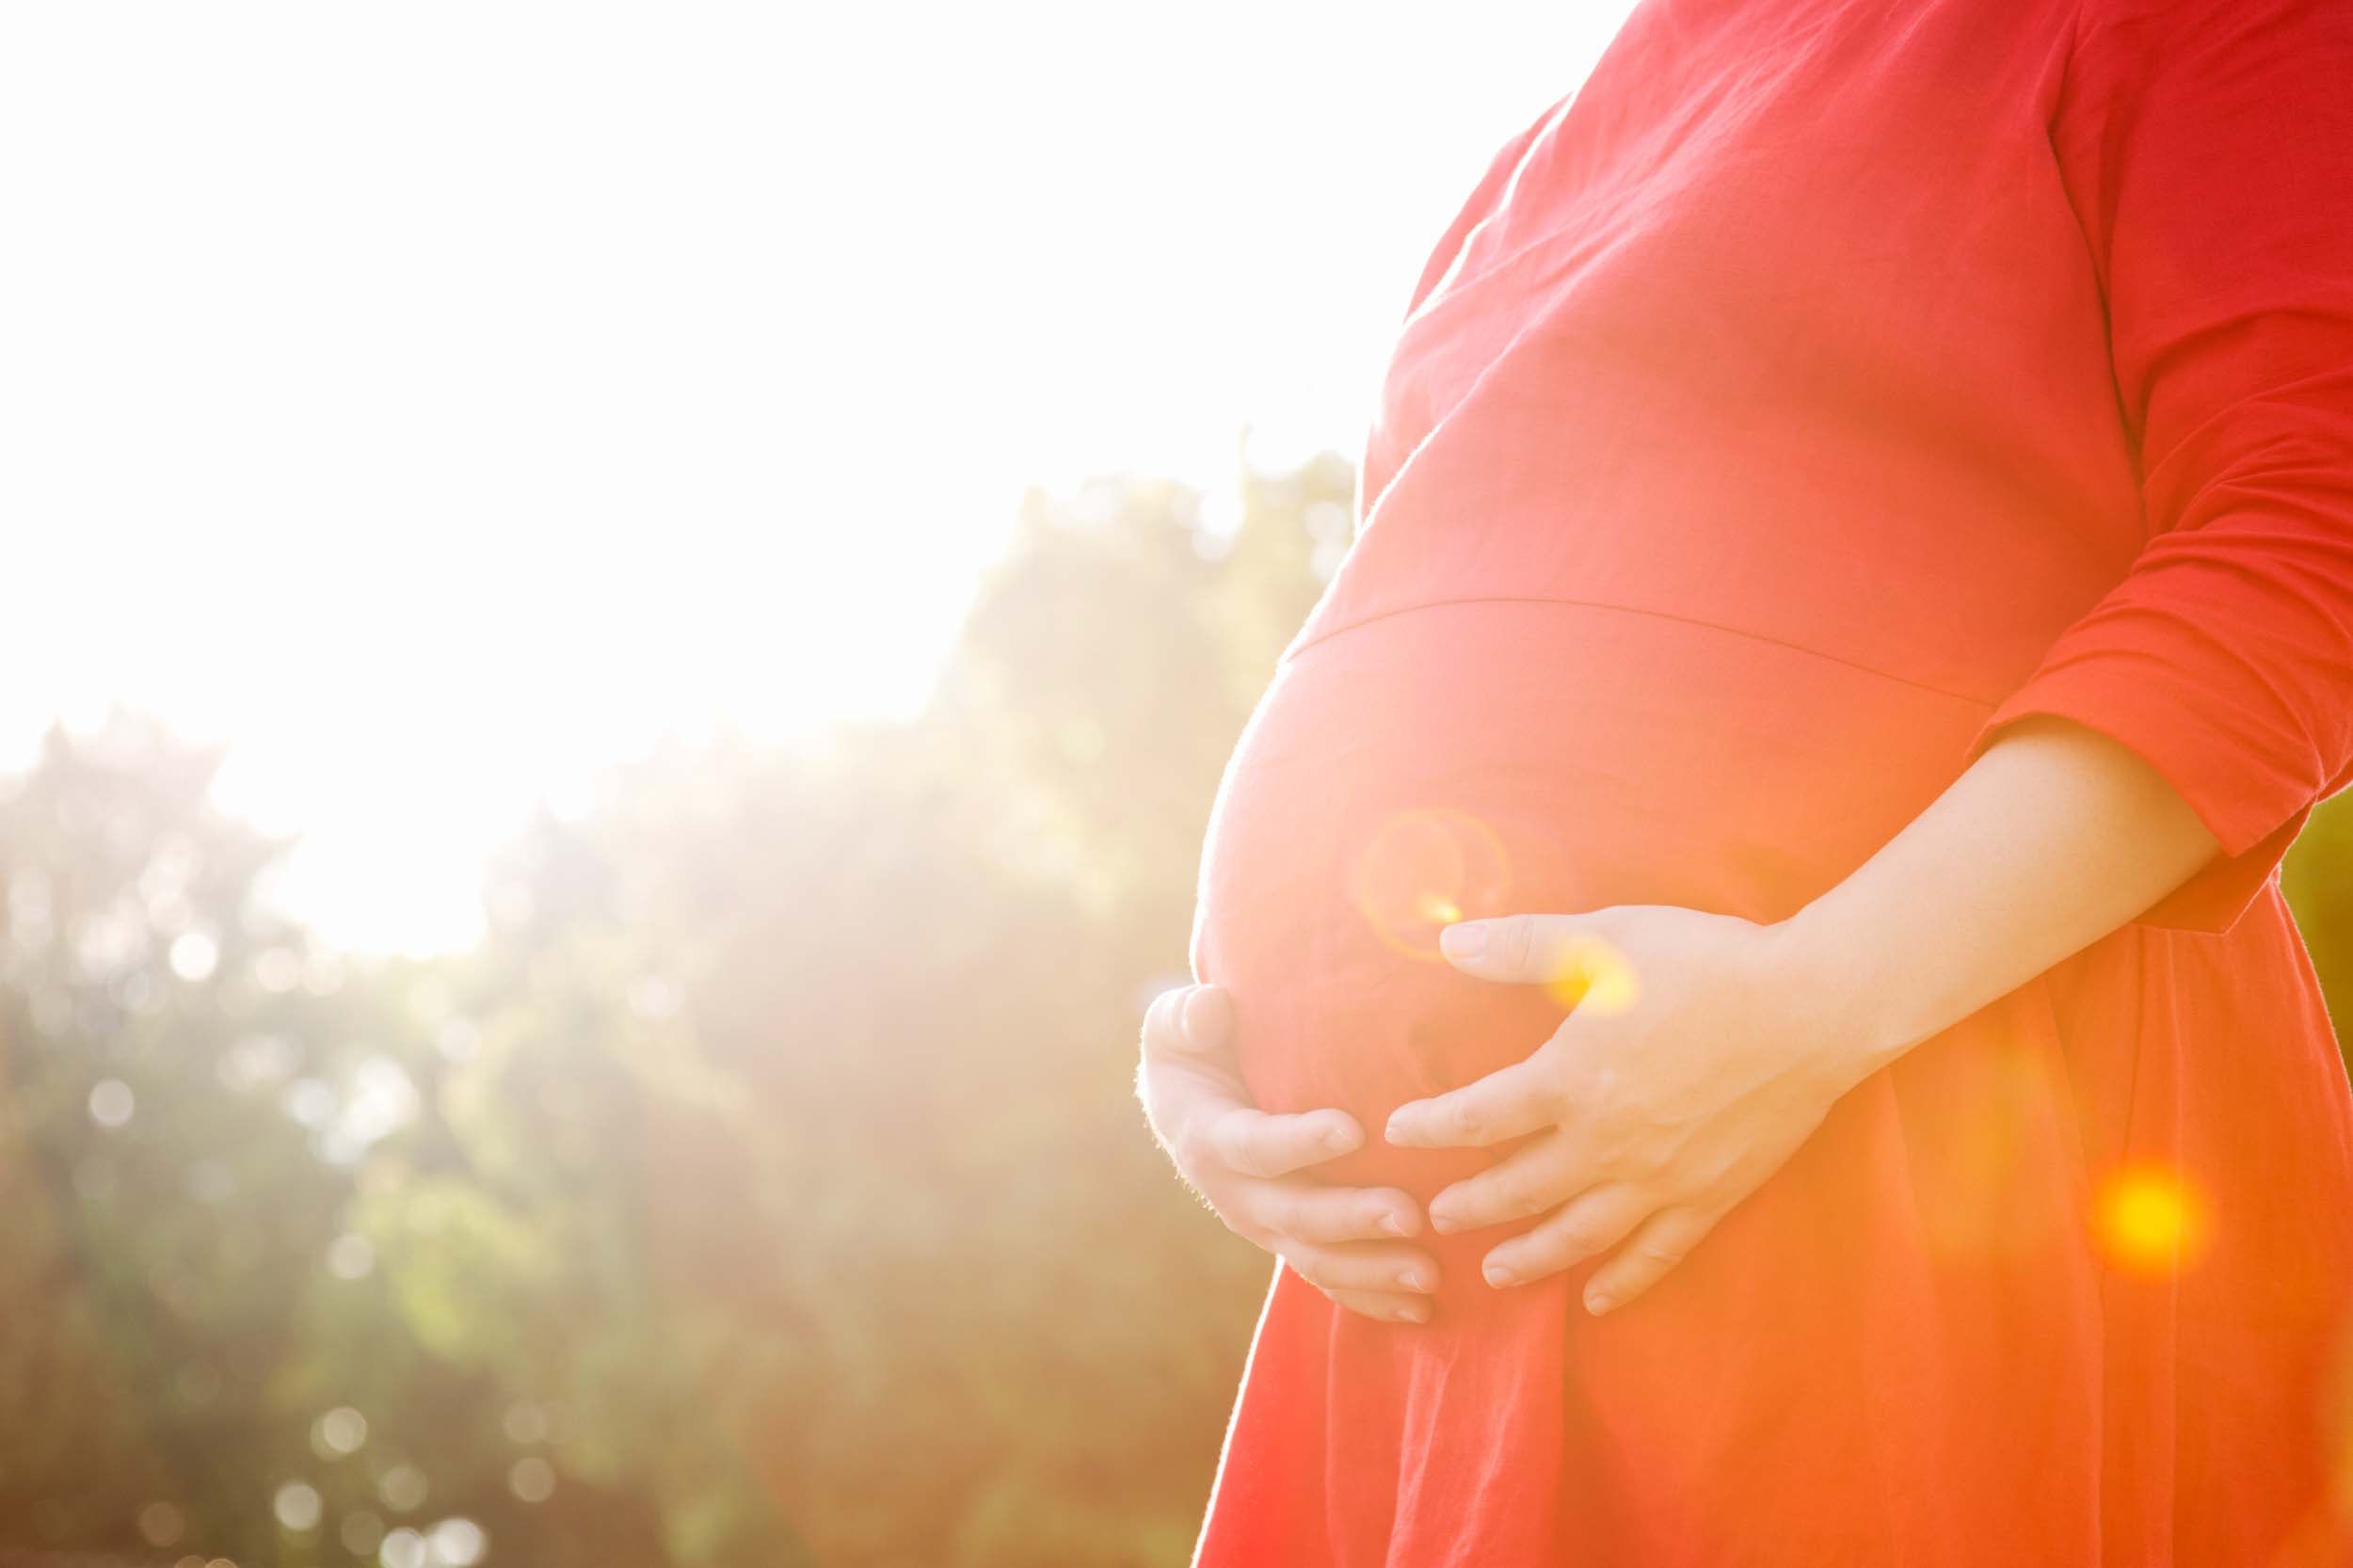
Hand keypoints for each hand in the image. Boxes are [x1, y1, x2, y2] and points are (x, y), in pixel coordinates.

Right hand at [1138, 982, 1440, 1324]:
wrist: (1187, 1109)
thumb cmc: (1194, 1053)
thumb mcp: (1175, 1028)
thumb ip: (1187, 1017)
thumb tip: (1213, 1008)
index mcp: (1210, 1138)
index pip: (1254, 1145)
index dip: (1299, 1141)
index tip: (1352, 1130)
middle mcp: (1236, 1194)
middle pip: (1295, 1215)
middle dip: (1353, 1219)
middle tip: (1411, 1215)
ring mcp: (1266, 1227)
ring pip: (1318, 1259)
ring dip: (1373, 1272)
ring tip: (1430, 1276)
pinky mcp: (1292, 1244)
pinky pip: (1331, 1281)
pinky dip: (1373, 1300)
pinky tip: (1422, 1311)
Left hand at [1383, 906, 1875, 1316]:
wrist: (1815, 1006)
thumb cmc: (1709, 962)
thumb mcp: (1607, 937)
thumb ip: (1522, 945)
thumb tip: (1446, 941)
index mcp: (1572, 1079)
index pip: (1478, 1116)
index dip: (1432, 1127)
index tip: (1399, 1133)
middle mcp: (1607, 1142)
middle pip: (1518, 1188)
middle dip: (1470, 1204)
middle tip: (1436, 1217)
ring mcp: (1659, 1179)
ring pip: (1577, 1236)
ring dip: (1529, 1256)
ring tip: (1494, 1272)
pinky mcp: (1709, 1198)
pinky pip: (1655, 1255)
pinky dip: (1621, 1283)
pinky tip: (1596, 1300)